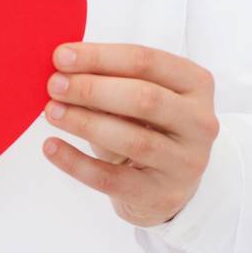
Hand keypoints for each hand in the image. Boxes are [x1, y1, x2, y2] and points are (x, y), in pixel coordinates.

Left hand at [41, 42, 217, 226]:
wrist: (167, 185)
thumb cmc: (148, 127)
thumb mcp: (139, 96)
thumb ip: (110, 78)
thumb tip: (62, 67)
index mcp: (195, 84)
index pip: (147, 61)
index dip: (101, 57)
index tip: (61, 57)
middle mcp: (200, 122)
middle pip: (144, 98)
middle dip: (92, 89)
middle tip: (54, 85)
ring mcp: (186, 162)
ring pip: (132, 139)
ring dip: (85, 123)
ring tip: (51, 112)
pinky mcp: (162, 195)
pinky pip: (114, 179)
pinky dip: (78, 163)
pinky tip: (52, 148)